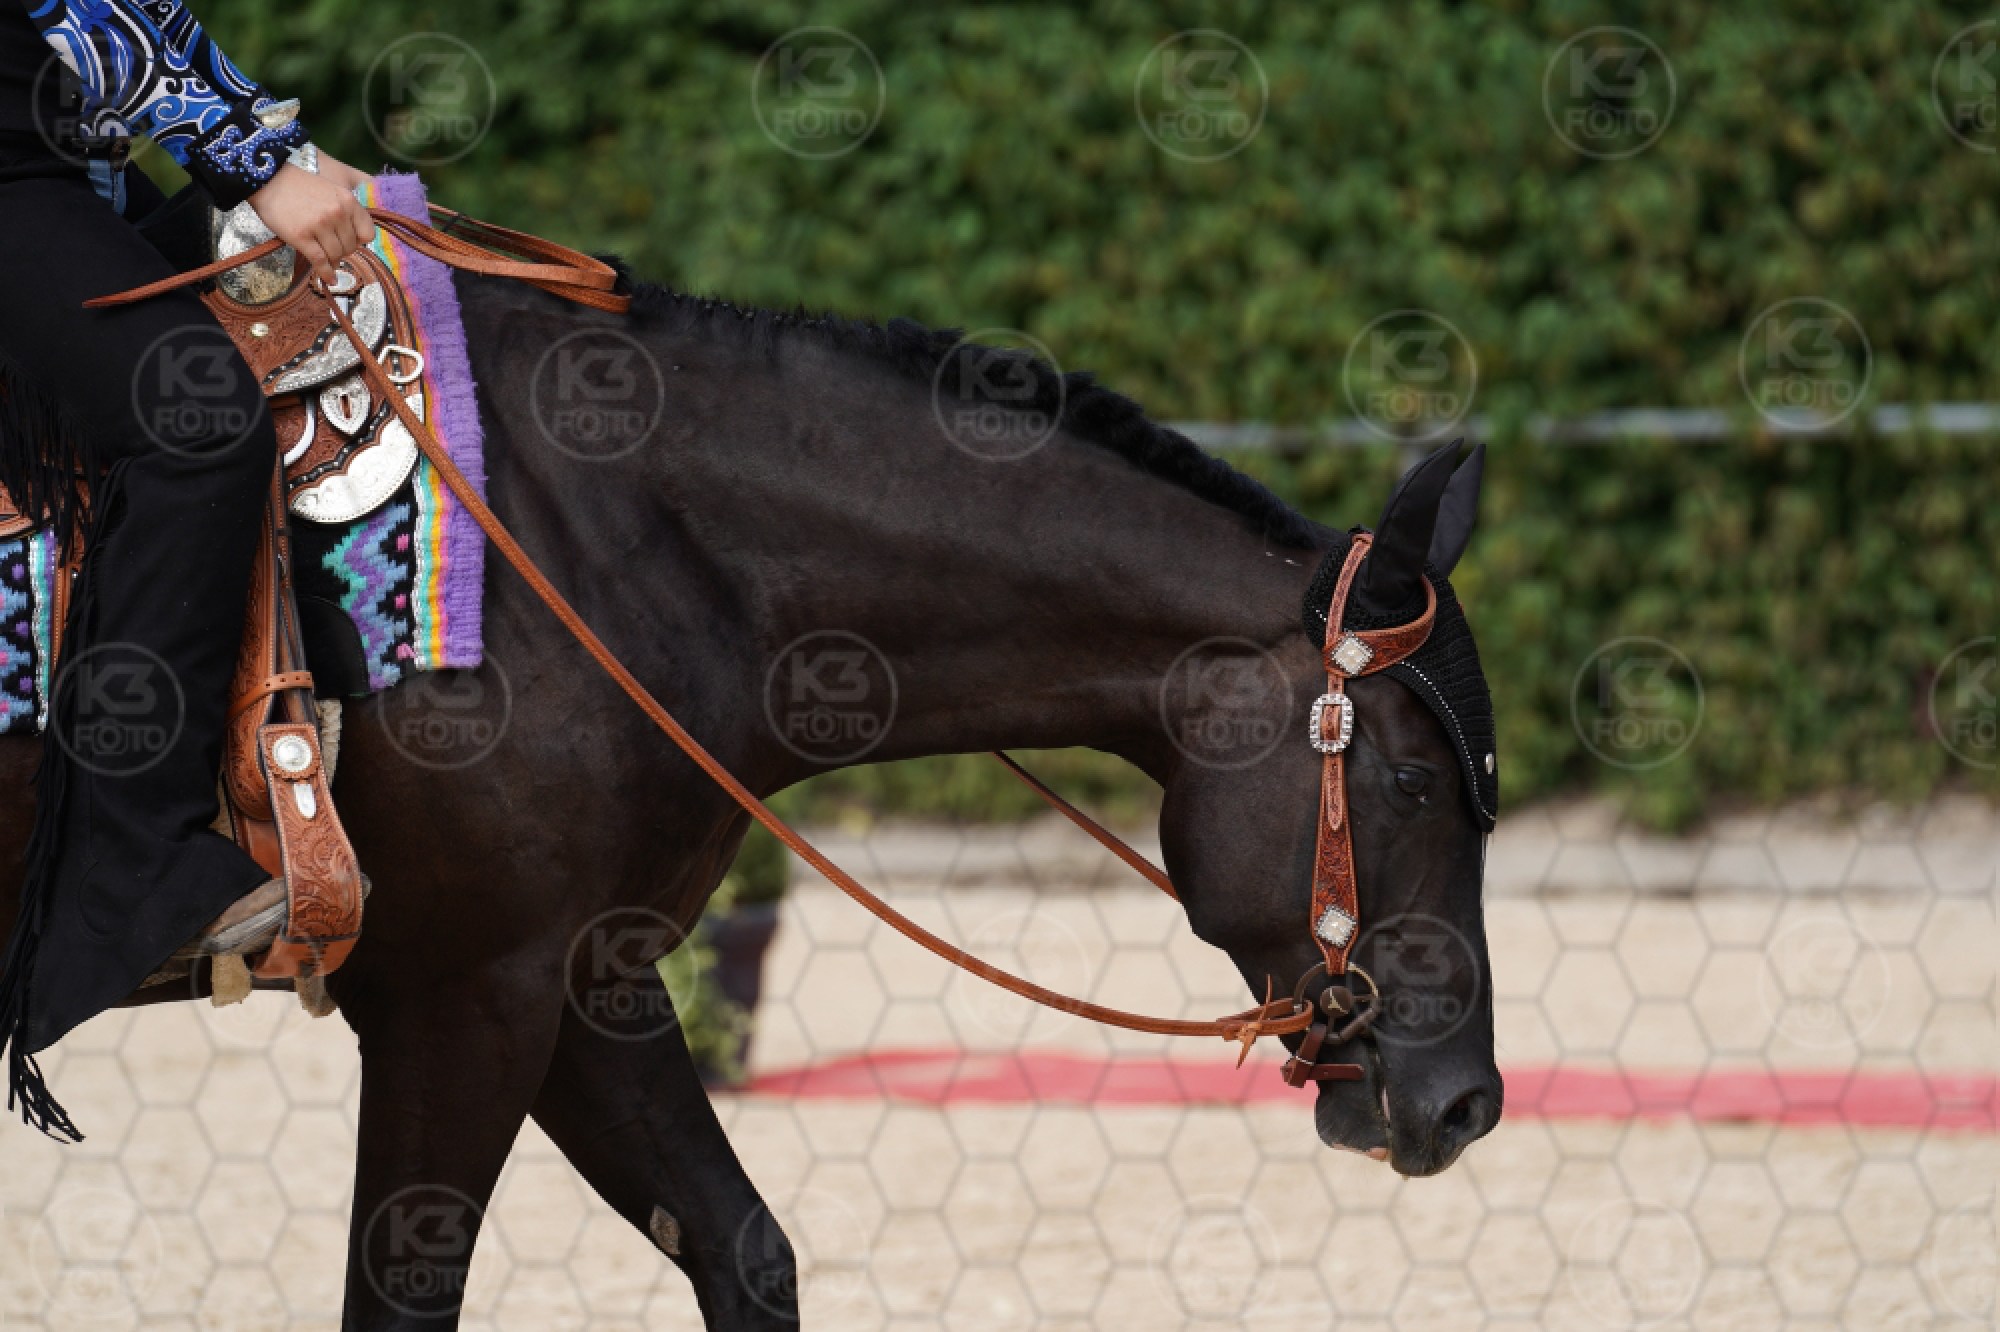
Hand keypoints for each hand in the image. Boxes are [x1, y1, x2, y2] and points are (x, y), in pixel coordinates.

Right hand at [246, 160, 375, 285]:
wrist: (268, 180)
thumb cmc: (299, 186)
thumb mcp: (331, 191)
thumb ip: (344, 211)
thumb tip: (354, 240)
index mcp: (347, 201)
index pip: (368, 233)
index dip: (360, 241)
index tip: (351, 241)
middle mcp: (337, 213)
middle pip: (351, 247)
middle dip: (342, 251)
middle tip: (331, 247)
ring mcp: (320, 225)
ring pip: (336, 255)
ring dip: (332, 261)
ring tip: (326, 259)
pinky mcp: (302, 237)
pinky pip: (320, 261)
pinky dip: (326, 273)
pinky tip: (329, 280)